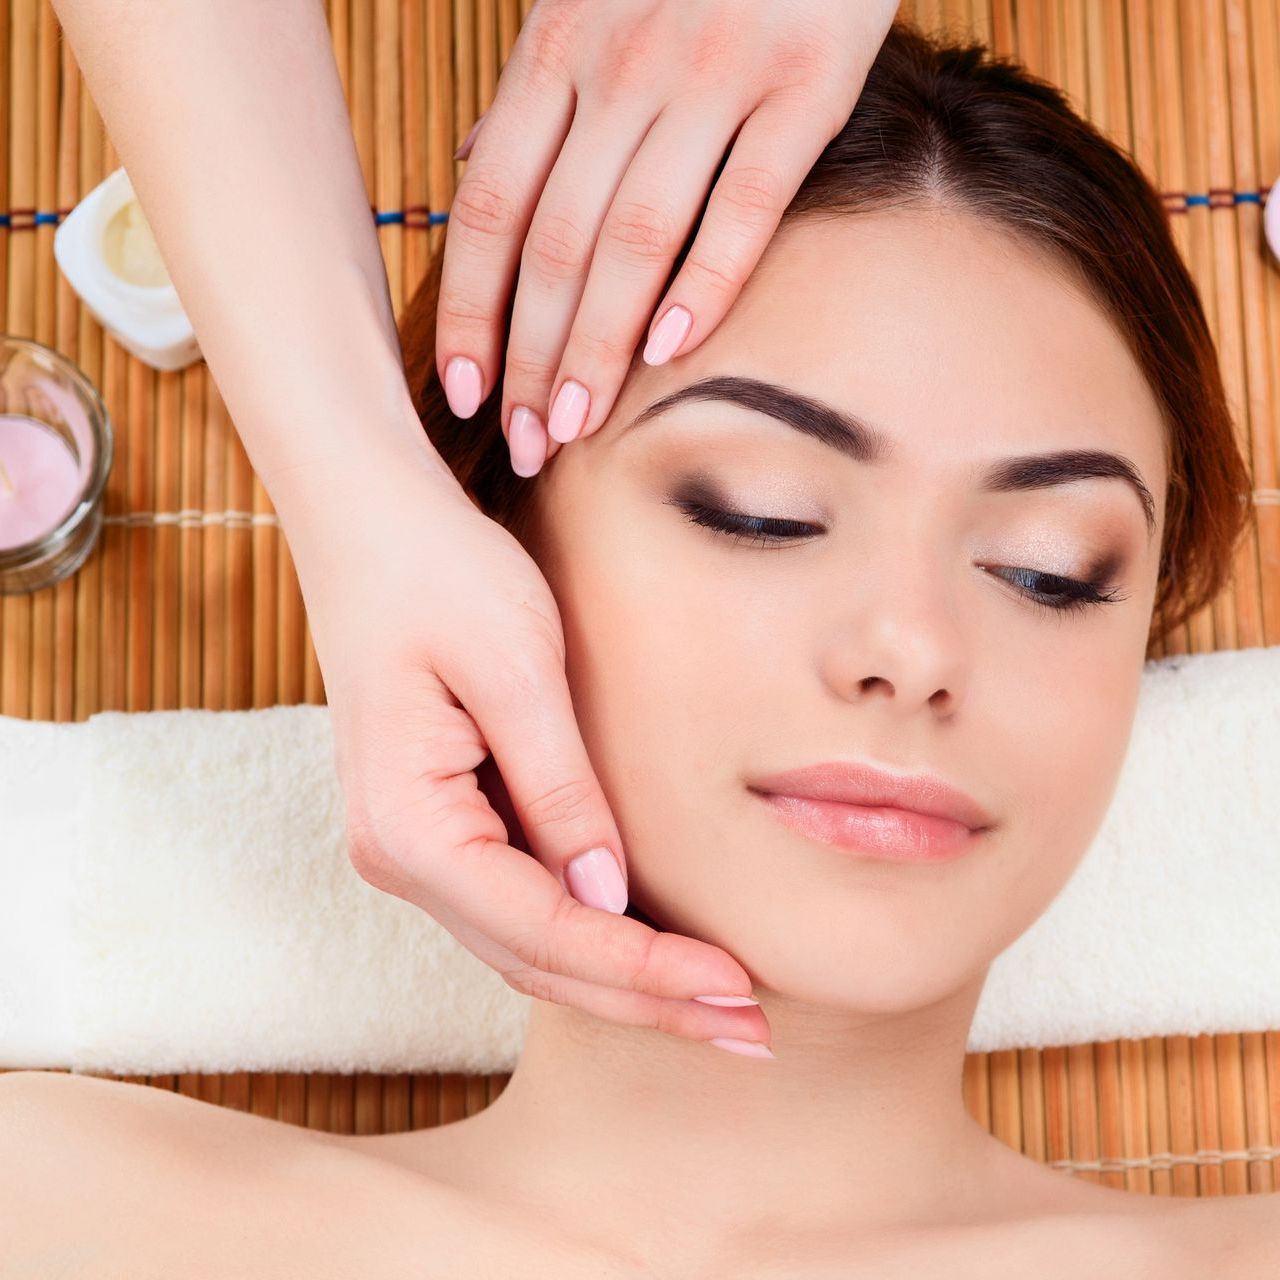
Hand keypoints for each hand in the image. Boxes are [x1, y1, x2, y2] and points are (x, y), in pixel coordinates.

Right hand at [279, 442, 769, 1045]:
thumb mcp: (517, 666)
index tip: (734, 986)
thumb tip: (607, 896)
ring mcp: (413, 844)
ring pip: (527, 945)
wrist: (366, 520)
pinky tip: (650, 947)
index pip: (544, 929)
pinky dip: (589, 936)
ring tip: (718, 1004)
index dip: (643, 968)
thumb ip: (560, 787)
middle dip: (645, 999)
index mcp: (409, 823)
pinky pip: (517, 905)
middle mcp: (399, 855)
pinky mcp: (438, 823)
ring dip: (622, 979)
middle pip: (535, 960)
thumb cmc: (437, 571)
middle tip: (748, 1030)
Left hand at [435, 0, 899, 474]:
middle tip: (524, 443)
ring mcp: (716, 74)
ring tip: (578, 427)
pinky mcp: (807, 84)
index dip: (470, 306)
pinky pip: (746, 200)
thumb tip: (472, 169)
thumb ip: (535, 91)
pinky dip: (707, 281)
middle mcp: (625, 66)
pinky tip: (674, 351)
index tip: (463, 390)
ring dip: (599, 345)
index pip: (492, 207)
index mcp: (560, 48)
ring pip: (635, 236)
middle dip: (531, 355)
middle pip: (556, 241)